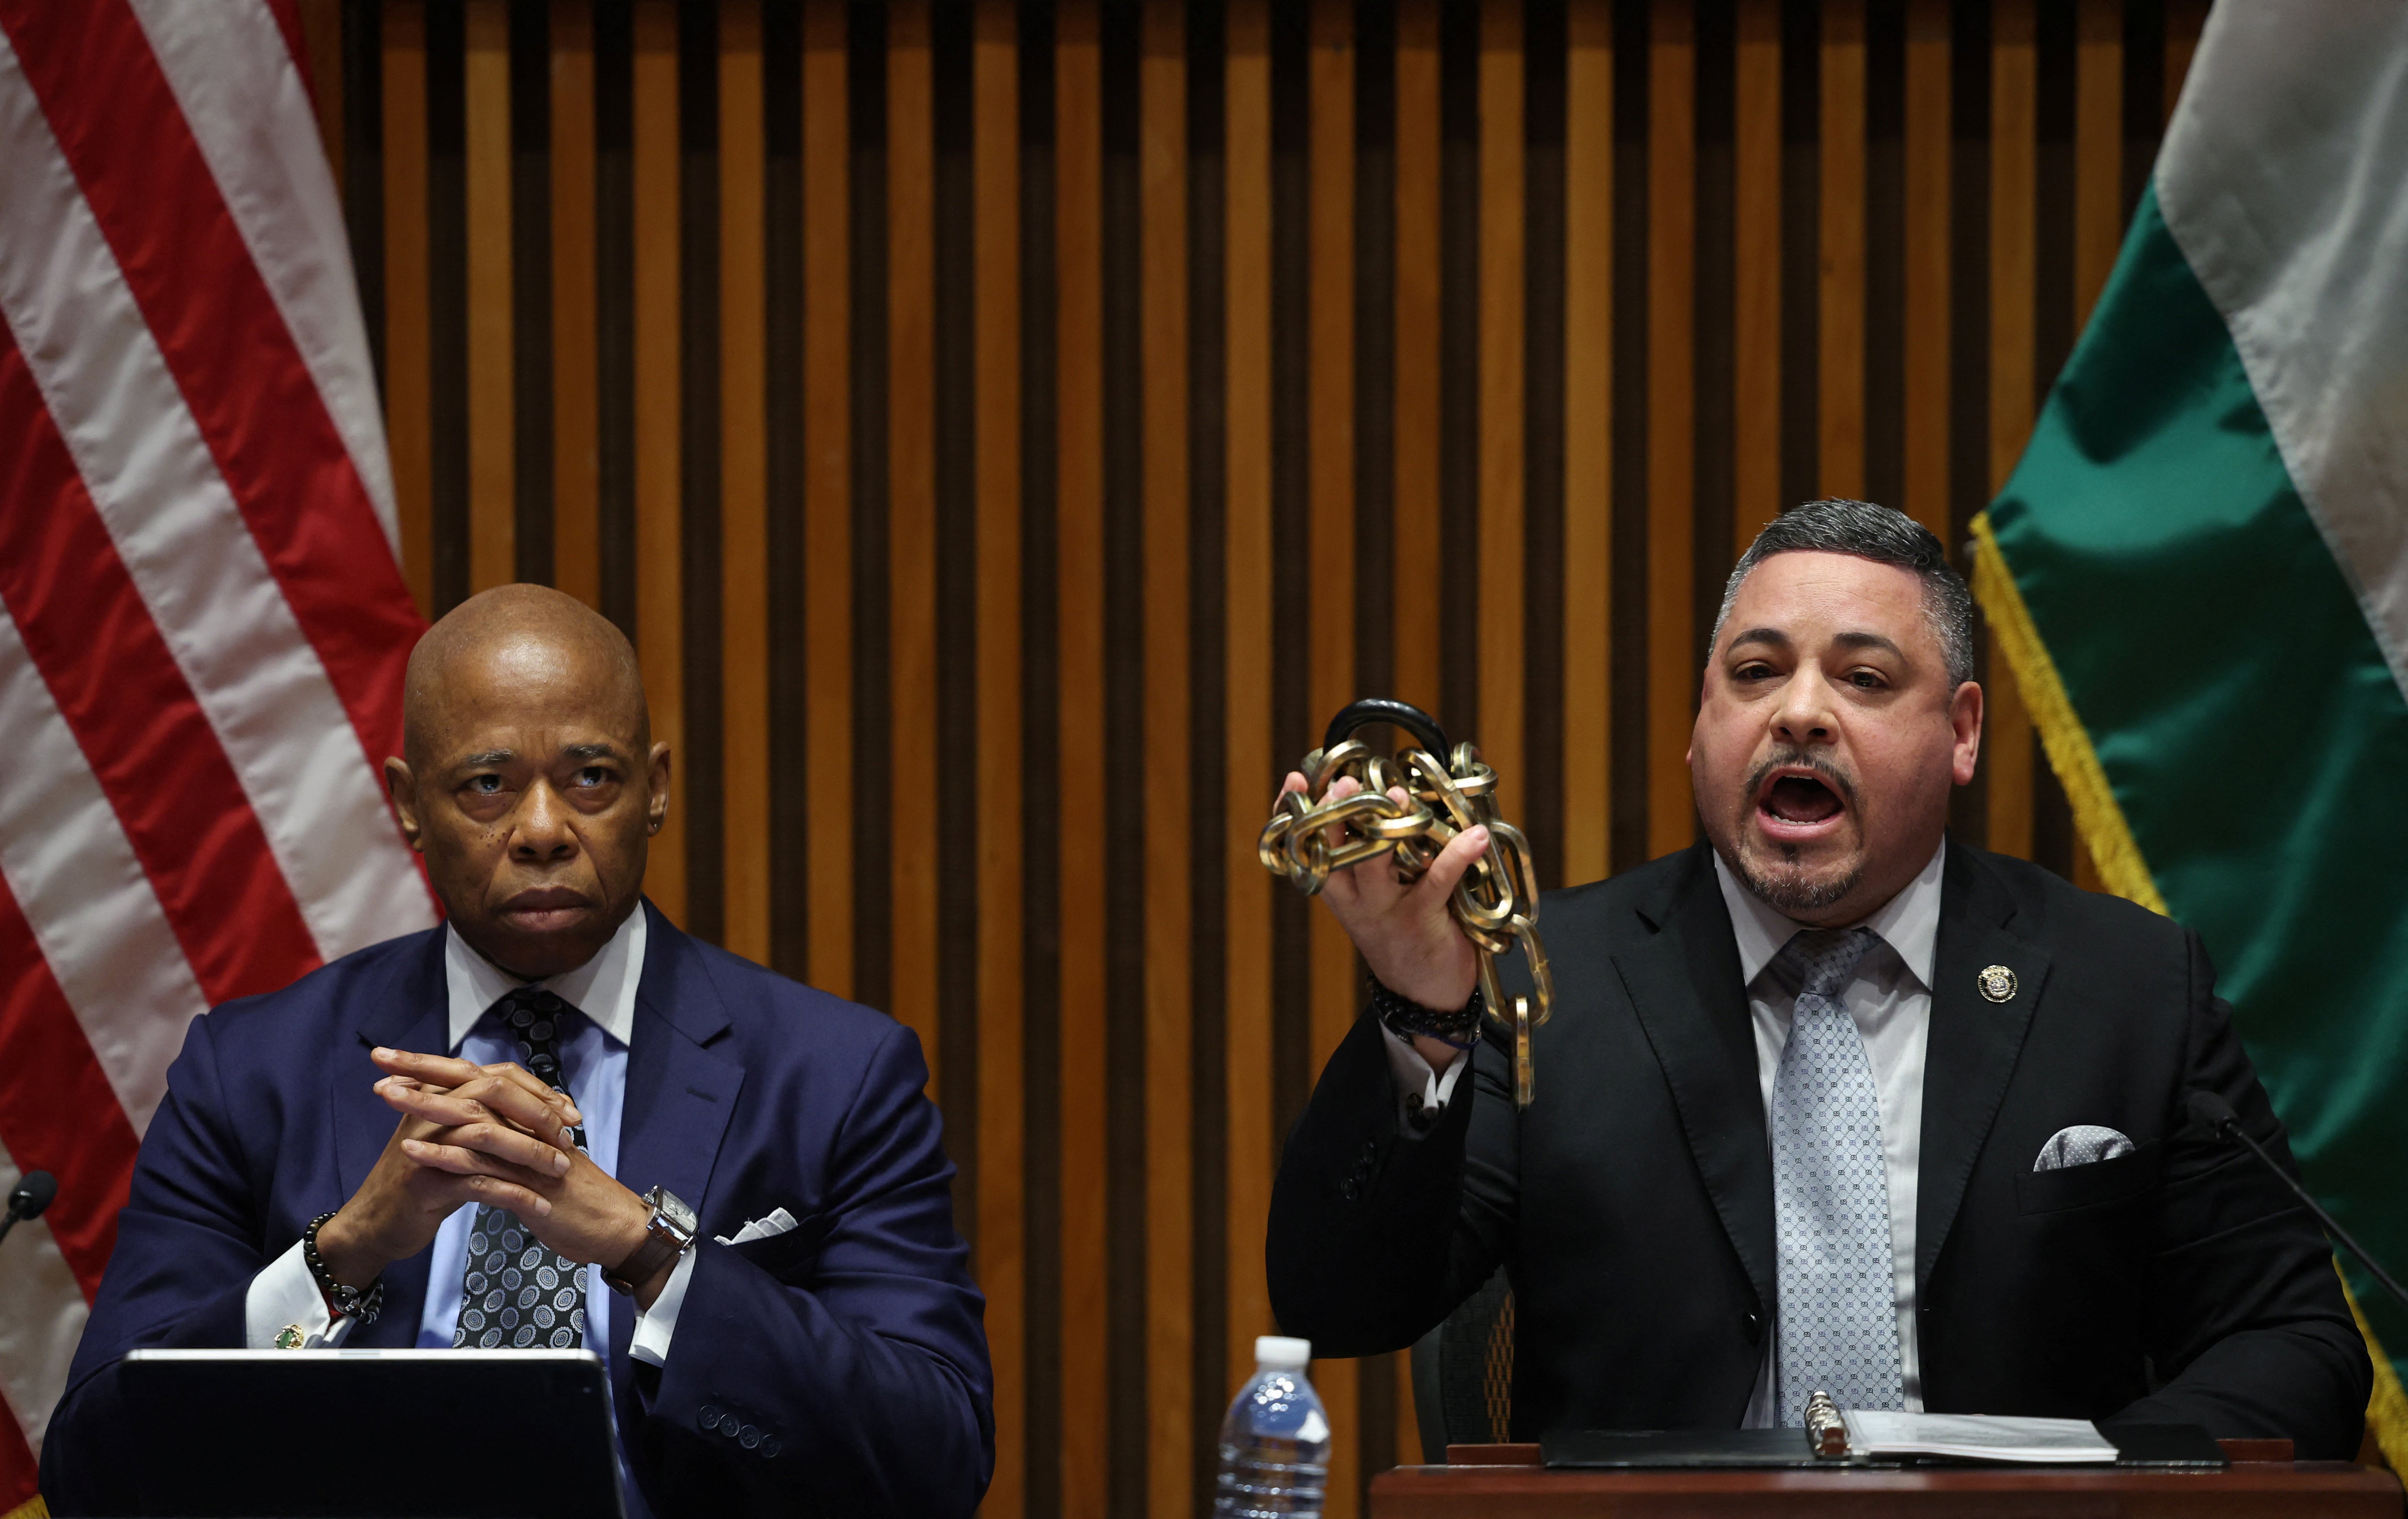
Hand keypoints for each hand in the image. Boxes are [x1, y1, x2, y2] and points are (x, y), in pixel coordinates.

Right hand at [314, 1049, 583, 1291]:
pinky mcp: (426, 1183)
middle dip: (539, 1115)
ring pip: (488, 1136)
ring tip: (562, 1171)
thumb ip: (484, 1117)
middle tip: (569, 1140)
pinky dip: (514, 1194)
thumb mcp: (452, 1140)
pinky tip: (540, 1207)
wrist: (376, 1225)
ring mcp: (425, 1145)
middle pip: (493, 1094)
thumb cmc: (425, 1180)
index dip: (538, 1091)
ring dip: (532, 1154)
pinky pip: (479, 1183)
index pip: (497, 1075)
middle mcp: (429, 1110)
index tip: (570, 1114)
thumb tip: (535, 1103)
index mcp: (439, 1094)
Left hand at [354, 1049, 674, 1308]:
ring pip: (473, 1120)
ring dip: (426, 1106)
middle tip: (379, 1061)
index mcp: (525, 1116)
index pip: (476, 1079)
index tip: (392, 1058)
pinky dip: (445, 1157)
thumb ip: (510, 1135)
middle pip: (471, 1086)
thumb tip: (475, 1120)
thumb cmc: (571, 1194)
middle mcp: (527, 1126)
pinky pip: (482, 1167)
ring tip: (386, 1096)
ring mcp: (528, 1153)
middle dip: (423, 1071)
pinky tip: (412, 1152)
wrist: (611, 1225)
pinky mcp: (528, 1185)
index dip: (435, 1066)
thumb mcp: (536, 1157)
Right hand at [1277, 770, 1487, 1064]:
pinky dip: (1458, 855)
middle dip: (1336, 813)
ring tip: (1400, 795)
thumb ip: (1372, 858)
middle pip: (1333, 851)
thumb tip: (1386, 797)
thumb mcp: (1373, 900)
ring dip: (1386, 826)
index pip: (1307, 846)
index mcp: (1339, 890)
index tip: (1295, 778)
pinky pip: (1436, 881)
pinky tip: (1477, 836)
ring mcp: (1386, 910)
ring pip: (1373, 864)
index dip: (1297, 812)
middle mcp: (1354, 900)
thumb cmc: (1401, 935)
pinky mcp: (1421, 919)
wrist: (1424, 998)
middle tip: (1344, 782)